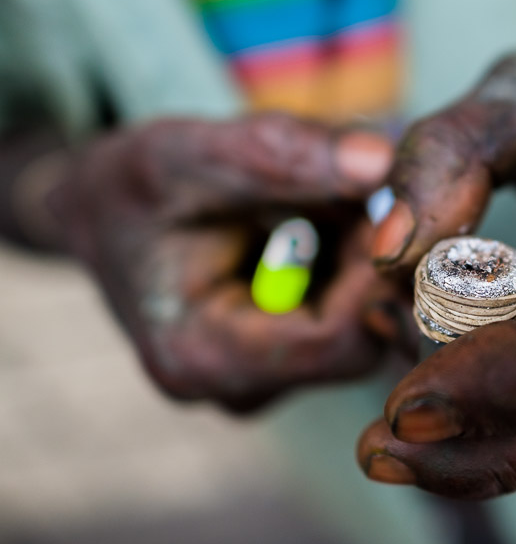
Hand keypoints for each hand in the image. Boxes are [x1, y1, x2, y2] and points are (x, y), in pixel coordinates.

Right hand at [57, 113, 412, 410]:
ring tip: (331, 199)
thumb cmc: (129, 188)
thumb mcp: (185, 154)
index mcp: (199, 358)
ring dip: (364, 258)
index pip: (334, 341)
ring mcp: (264, 381)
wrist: (101, 217)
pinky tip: (323, 223)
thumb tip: (380, 160)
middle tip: (366, 191)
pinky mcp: (283, 362)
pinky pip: (347, 318)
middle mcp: (237, 389)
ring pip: (361, 328)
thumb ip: (278, 155)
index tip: (387, 203)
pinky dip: (350, 265)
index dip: (374, 271)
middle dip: (373, 261)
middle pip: (358, 340)